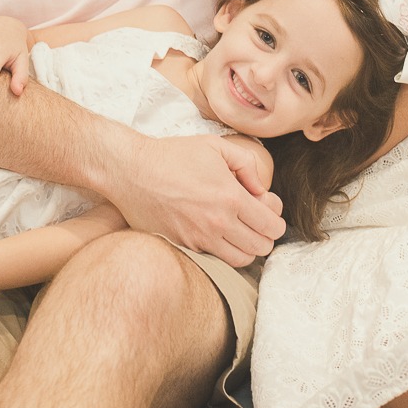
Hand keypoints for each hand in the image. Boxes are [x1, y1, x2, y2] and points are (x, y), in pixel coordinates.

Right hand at [108, 134, 285, 267]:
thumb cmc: (172, 156)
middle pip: (261, 248)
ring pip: (241, 260)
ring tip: (239, 230)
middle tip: (255, 220)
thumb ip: (247, 164)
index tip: (267, 209)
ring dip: (246, 247)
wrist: (131, 171)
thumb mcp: (216, 146)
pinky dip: (224, 252)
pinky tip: (218, 234)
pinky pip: (216, 260)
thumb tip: (260, 189)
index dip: (276, 220)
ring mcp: (199, 239)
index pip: (271, 226)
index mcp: (230, 197)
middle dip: (265, 235)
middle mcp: (218, 223)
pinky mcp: (183, 246)